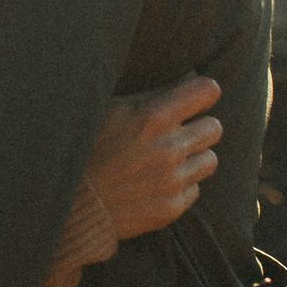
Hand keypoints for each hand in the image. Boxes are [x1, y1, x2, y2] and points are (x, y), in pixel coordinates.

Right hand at [20, 74, 223, 286]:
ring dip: (194, 157)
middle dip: (199, 127)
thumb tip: (188, 80)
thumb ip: (152, 97)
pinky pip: (194, 189)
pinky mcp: (172, 207)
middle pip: (214, 127)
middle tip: (179, 133)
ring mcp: (173, 179)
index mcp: (154, 115)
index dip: (202, 93)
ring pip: (210, 160)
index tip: (195, 99)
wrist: (71, 203)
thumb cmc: (86, 148)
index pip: (207, 91)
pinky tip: (156, 183)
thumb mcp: (112, 111)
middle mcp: (170, 147)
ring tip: (169, 160)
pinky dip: (181, 185)